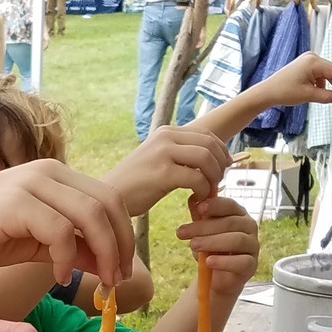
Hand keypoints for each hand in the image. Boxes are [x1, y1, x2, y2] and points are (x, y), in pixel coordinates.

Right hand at [0, 158, 133, 287]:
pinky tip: (59, 278)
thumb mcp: (37, 245)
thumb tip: (107, 264)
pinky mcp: (18, 202)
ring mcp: (34, 183)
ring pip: (91, 216)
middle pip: (108, 203)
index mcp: (56, 175)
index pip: (108, 198)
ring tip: (99, 282)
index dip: (123, 235)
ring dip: (103, 254)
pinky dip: (67, 259)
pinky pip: (60, 232)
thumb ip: (72, 248)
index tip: (122, 269)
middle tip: (117, 279)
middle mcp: (49, 171)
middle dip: (121, 245)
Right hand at [105, 124, 231, 215]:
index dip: (221, 152)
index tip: (224, 169)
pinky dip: (203, 191)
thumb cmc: (134, 184)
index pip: (206, 134)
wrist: (108, 196)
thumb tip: (210, 157)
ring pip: (206, 160)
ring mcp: (163, 154)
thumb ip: (179, 154)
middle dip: (220, 166)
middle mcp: (165, 137)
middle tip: (217, 184)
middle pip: (210, 145)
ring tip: (208, 193)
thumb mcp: (157, 160)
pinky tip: (197, 200)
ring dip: (214, 179)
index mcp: (166, 132)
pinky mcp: (162, 173)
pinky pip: (197, 179)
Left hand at [174, 194, 257, 305]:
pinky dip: (224, 262)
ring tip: (193, 245)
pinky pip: (241, 262)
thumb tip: (193, 198)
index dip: (215, 205)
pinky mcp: (251, 265)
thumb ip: (199, 215)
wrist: (216, 277)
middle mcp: (249, 227)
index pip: (229, 205)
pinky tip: (209, 262)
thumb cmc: (211, 248)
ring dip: (213, 242)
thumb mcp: (202, 231)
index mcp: (238, 214)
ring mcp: (253, 246)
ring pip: (237, 240)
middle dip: (204, 227)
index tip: (199, 209)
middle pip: (230, 223)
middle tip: (182, 232)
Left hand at [241, 53, 331, 112]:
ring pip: (327, 73)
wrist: (267, 92)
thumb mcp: (309, 95)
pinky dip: (324, 84)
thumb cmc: (285, 92)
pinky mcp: (305, 66)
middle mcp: (312, 57)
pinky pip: (319, 75)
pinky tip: (326, 93)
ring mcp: (308, 61)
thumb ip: (327, 96)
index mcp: (313, 61)